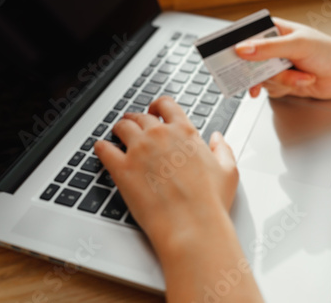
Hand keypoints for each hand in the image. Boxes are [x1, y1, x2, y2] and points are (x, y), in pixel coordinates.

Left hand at [94, 97, 263, 302]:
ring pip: (121, 127)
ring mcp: (139, 150)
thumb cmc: (210, 202)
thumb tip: (217, 139)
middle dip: (137, 119)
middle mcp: (160, 135)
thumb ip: (222, 149)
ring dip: (119, 129)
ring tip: (117, 135)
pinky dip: (101, 147)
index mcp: (185, 132)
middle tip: (134, 126)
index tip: (154, 110)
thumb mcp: (228, 171)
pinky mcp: (122, 169)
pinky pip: (103, 149)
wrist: (192, 226)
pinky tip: (103, 150)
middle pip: (140, 116)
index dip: (158, 105)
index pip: (166, 105)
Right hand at [235, 18, 330, 98]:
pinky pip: (271, 89)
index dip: (235, 45)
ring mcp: (277, 66)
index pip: (247, 35)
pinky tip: (300, 83)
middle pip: (249, 61)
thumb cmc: (328, 52)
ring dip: (282, 81)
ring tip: (300, 76)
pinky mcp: (282, 82)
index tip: (227, 55)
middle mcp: (273, 48)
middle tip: (256, 78)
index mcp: (275, 30)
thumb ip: (267, 48)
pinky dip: (286, 89)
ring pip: (261, 78)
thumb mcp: (296, 45)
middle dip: (258, 72)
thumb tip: (242, 49)